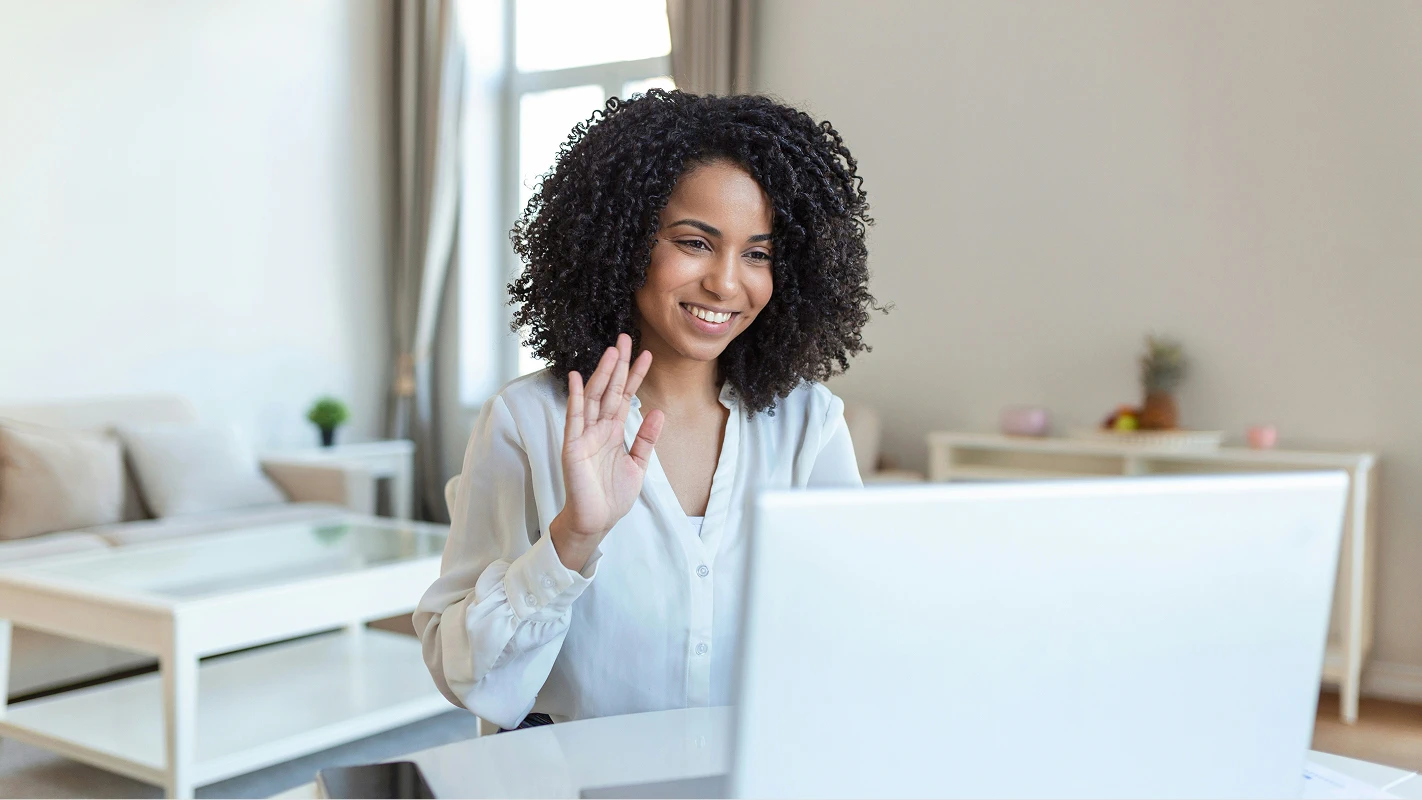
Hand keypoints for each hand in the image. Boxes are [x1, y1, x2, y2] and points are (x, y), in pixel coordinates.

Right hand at [550, 333, 662, 570]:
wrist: (596, 521)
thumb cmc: (613, 496)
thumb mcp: (638, 465)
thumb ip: (646, 439)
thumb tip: (658, 412)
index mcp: (614, 431)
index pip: (626, 396)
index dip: (636, 376)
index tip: (647, 354)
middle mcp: (599, 428)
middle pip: (610, 389)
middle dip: (619, 365)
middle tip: (627, 338)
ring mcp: (585, 435)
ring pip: (594, 397)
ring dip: (602, 374)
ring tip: (612, 352)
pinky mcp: (573, 446)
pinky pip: (574, 417)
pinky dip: (575, 397)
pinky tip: (577, 377)